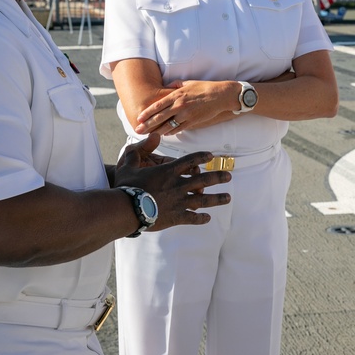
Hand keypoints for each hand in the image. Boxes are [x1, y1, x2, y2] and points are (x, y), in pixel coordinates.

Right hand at [114, 134, 230, 229]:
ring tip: (228, 197)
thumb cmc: (126, 186)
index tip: (211, 156)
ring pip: (203, 200)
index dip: (202, 157)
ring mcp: (179, 202)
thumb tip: (152, 135)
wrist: (126, 209)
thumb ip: (139, 150)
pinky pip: (192, 218)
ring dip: (217, 198)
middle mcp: (178, 185)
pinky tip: (208, 218)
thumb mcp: (129, 164)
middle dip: (218, 177)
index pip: (190, 160)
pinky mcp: (176, 217)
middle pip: (204, 180)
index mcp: (169, 171)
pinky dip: (201, 218)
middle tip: (229, 176)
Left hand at [133, 80, 237, 135]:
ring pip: (168, 126)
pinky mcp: (193, 121)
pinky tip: (165, 134)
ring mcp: (186, 115)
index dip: (147, 113)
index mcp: (177, 95)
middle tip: (138, 130)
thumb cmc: (204, 87)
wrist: (220, 95)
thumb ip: (174, 85)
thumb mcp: (187, 83)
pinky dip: (171, 132)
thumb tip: (165, 87)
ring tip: (149, 135)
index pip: (158, 105)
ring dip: (157, 131)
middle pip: (160, 117)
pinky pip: (179, 129)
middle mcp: (180, 105)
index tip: (139, 118)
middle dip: (147, 125)